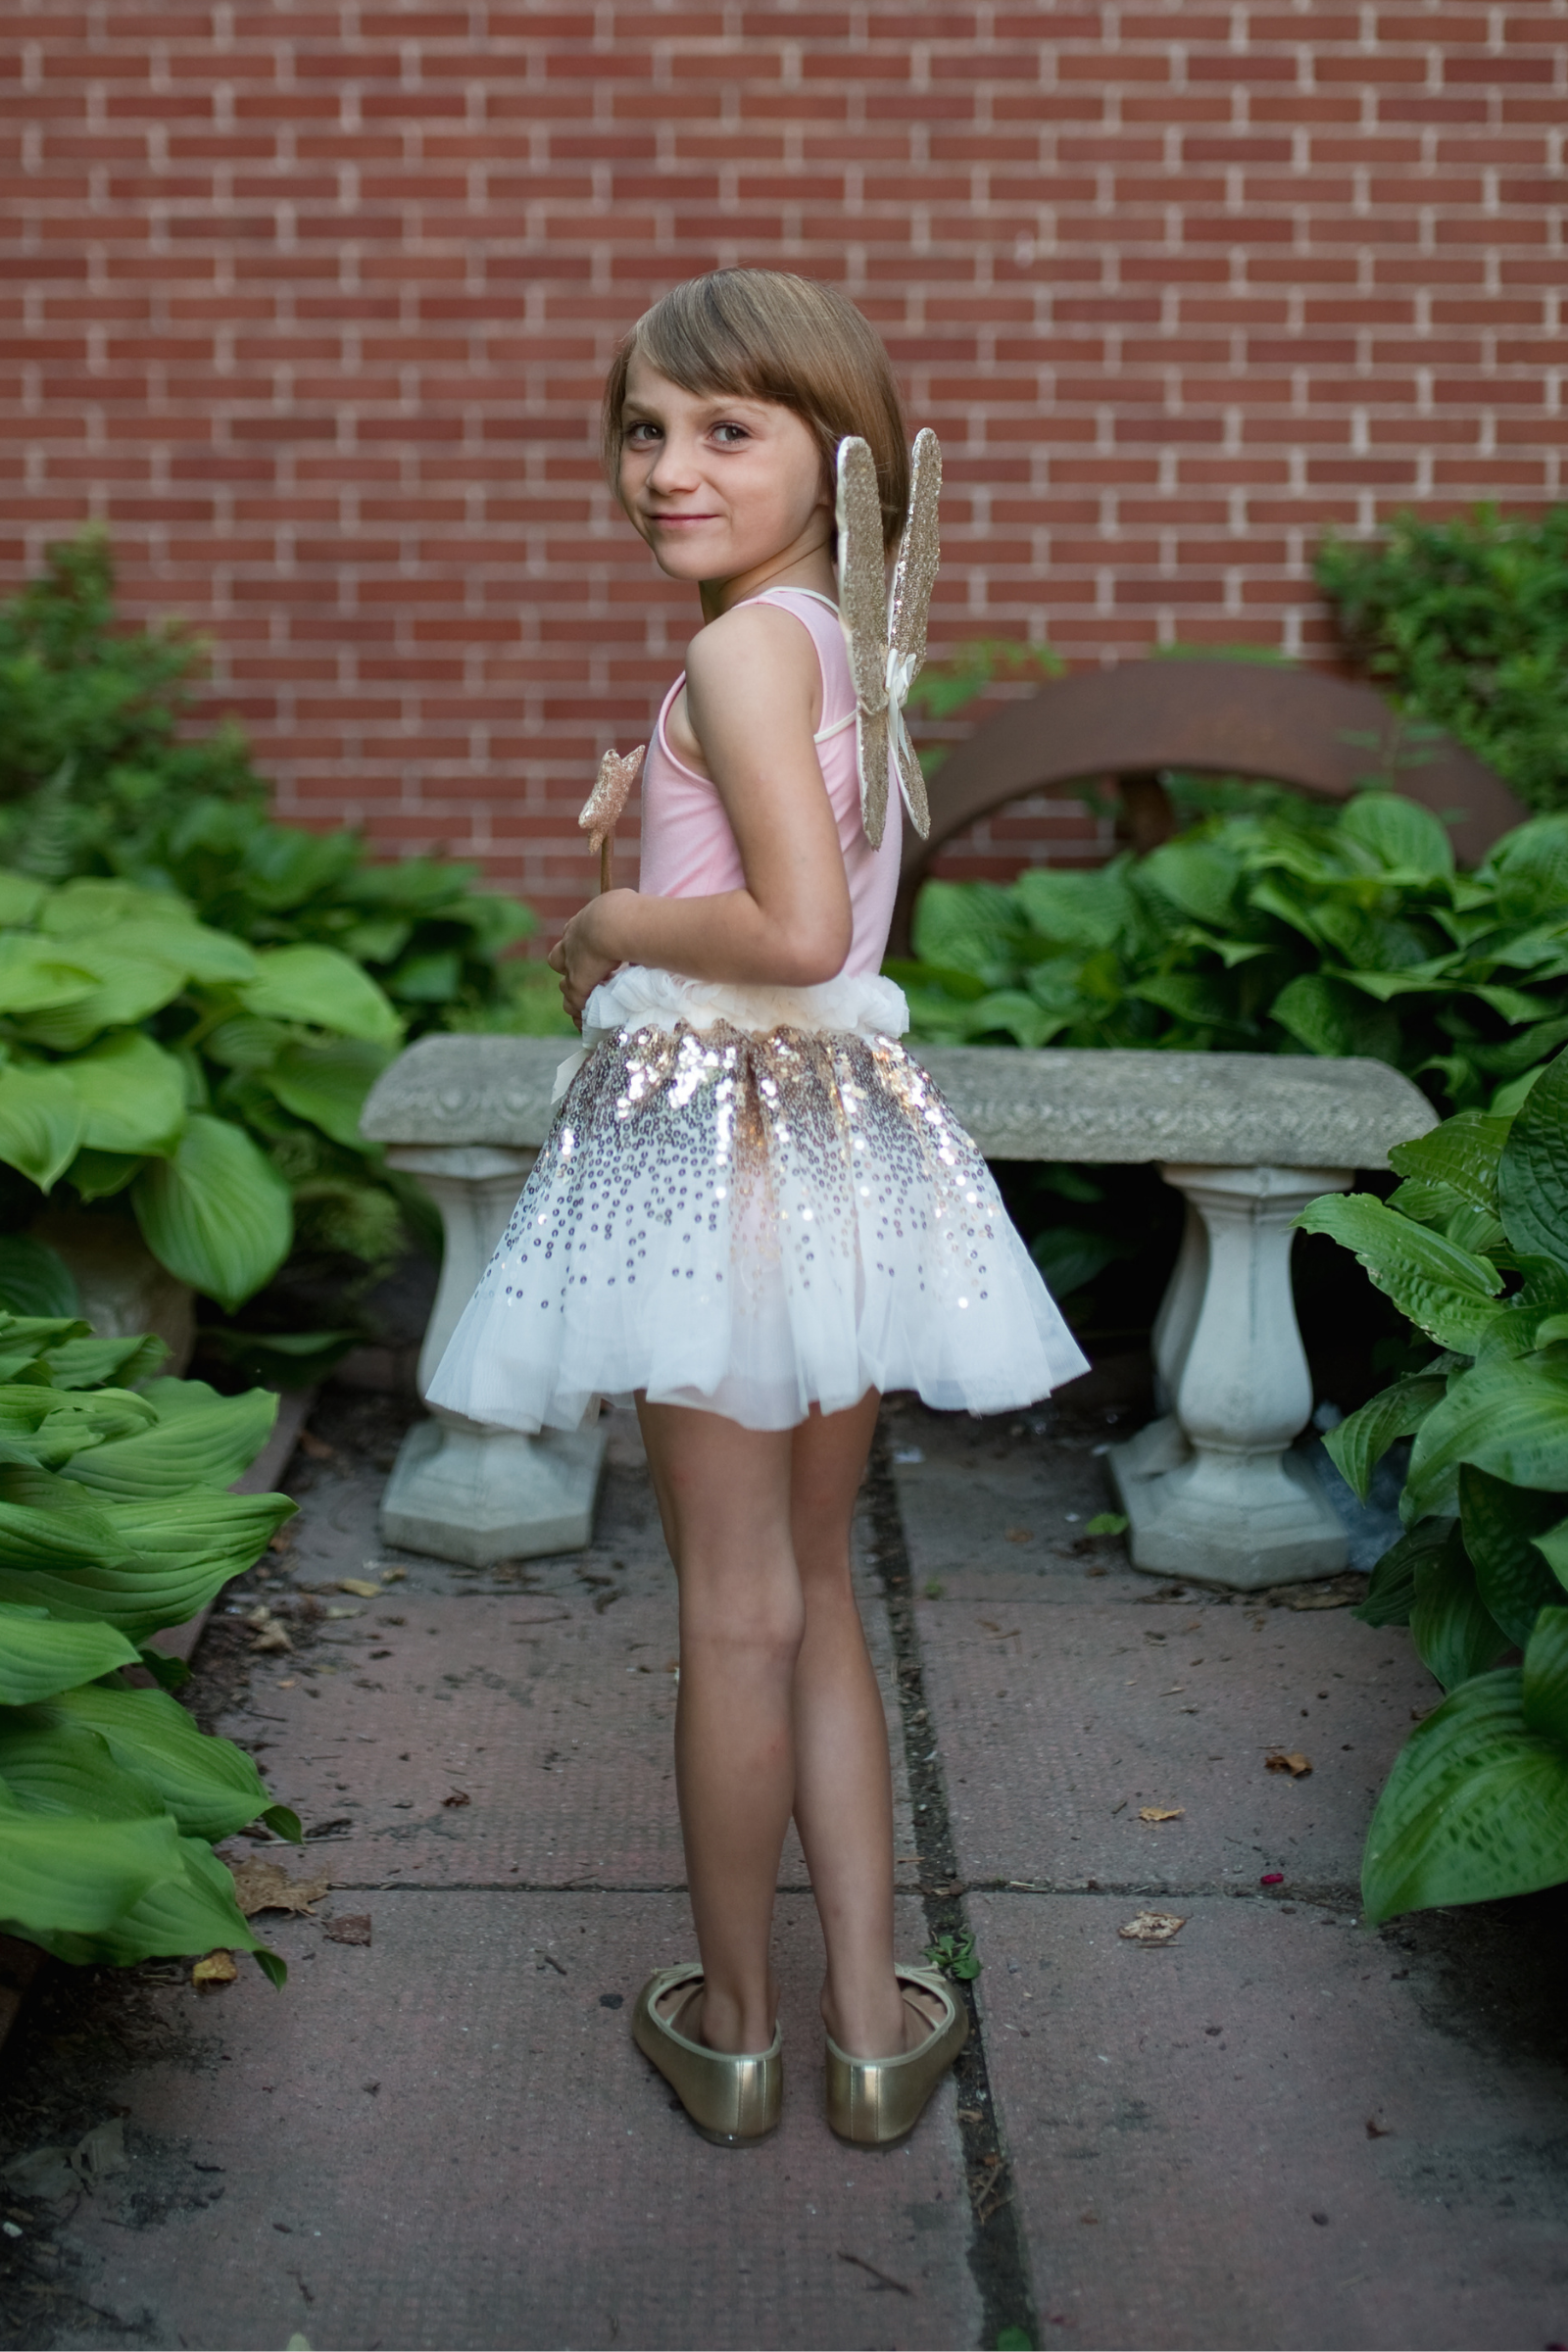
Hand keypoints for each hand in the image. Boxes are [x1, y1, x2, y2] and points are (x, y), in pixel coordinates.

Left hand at [547, 890, 636, 1027]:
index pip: (574, 936)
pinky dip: (582, 1012)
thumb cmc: (625, 911)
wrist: (614, 925)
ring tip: (593, 1001)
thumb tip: (637, 912)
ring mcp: (572, 965)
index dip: (582, 947)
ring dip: (576, 992)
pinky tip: (591, 1020)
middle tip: (589, 976)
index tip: (595, 955)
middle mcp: (571, 943)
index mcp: (583, 923)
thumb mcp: (623, 904)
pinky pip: (574, 1003)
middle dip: (569, 967)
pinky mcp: (578, 984)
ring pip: (564, 984)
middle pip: (558, 958)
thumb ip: (625, 911)